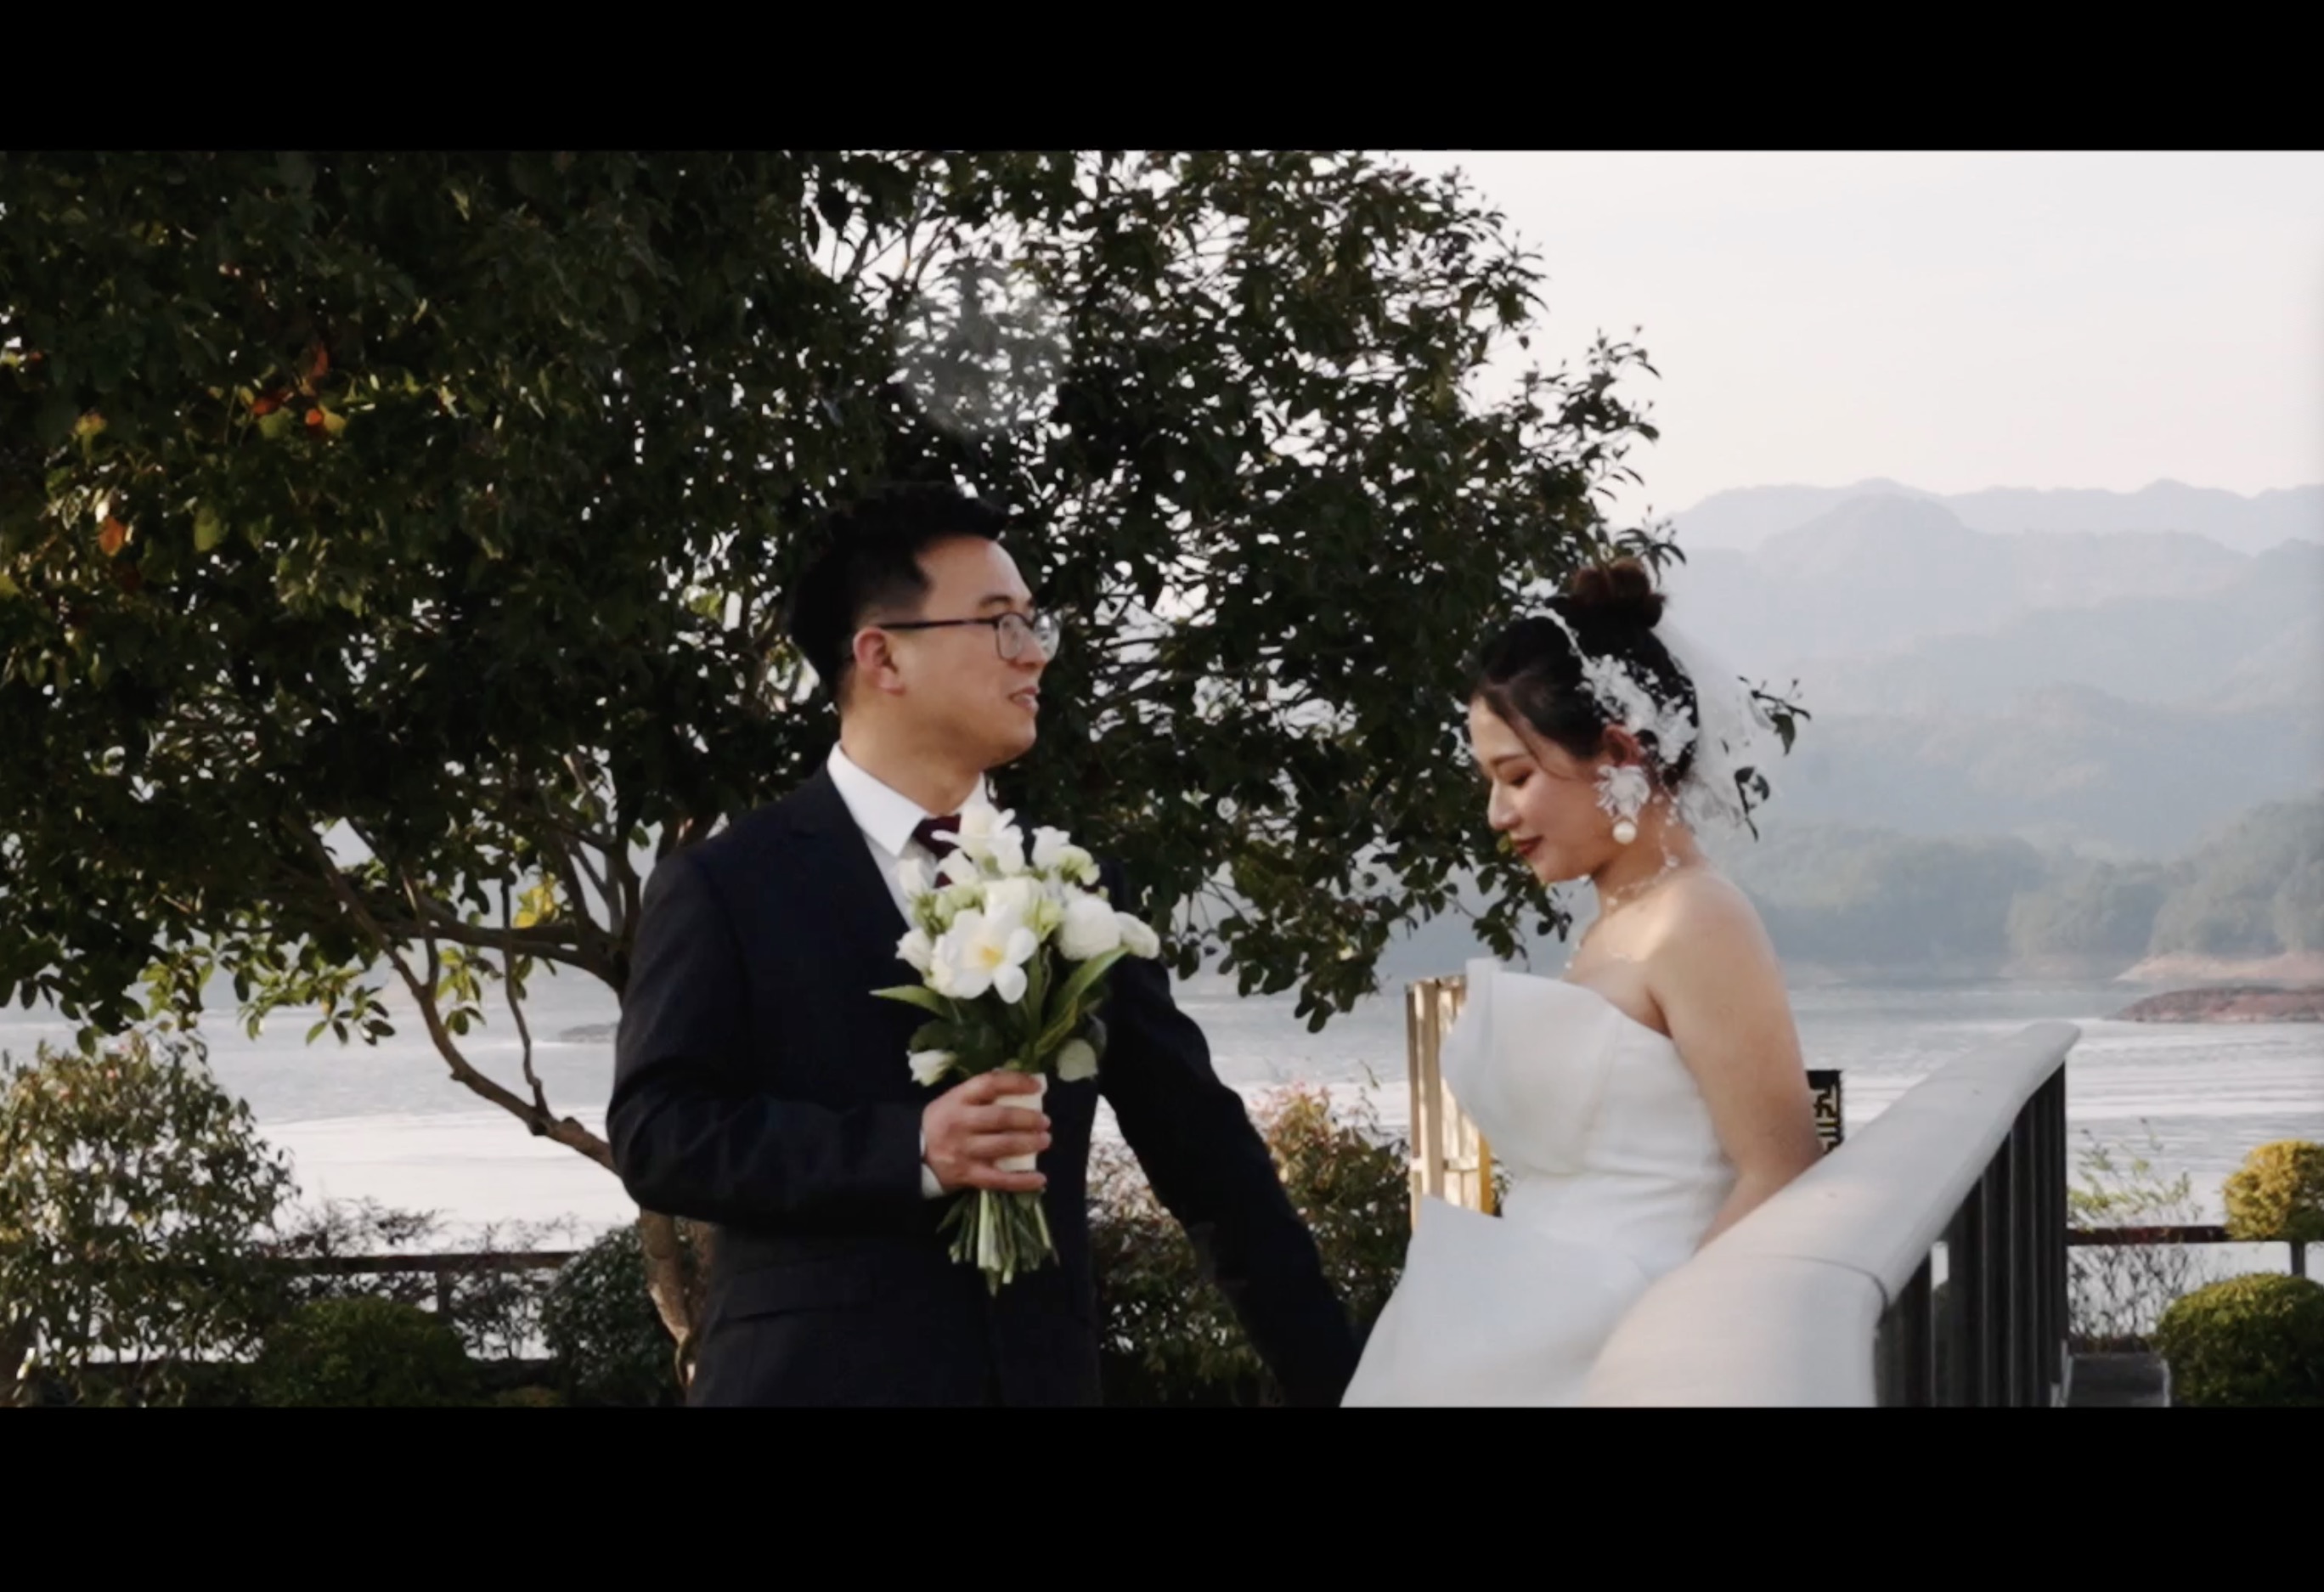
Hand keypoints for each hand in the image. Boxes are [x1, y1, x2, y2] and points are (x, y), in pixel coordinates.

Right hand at [922, 1071, 1050, 1193]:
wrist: (911, 1153)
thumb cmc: (942, 1122)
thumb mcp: (954, 1100)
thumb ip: (982, 1095)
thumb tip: (1022, 1088)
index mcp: (958, 1099)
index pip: (990, 1084)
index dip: (1016, 1082)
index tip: (1037, 1087)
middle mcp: (961, 1123)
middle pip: (1000, 1117)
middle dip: (1028, 1119)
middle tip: (1045, 1121)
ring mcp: (964, 1151)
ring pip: (1002, 1146)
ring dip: (1029, 1143)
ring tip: (1045, 1140)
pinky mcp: (968, 1175)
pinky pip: (999, 1179)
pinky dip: (1022, 1180)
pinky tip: (1040, 1179)